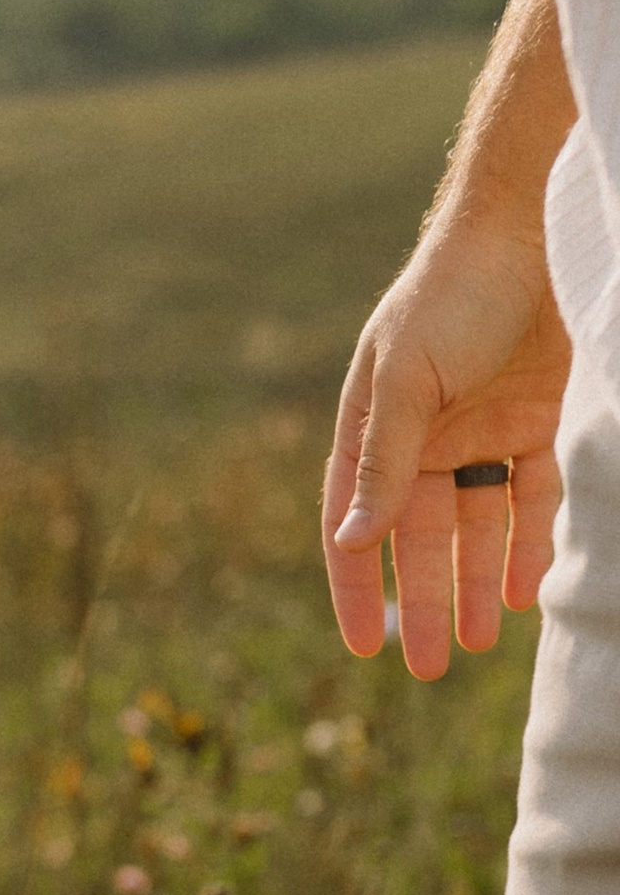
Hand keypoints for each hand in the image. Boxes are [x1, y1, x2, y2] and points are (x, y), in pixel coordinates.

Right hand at [322, 202, 567, 678]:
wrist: (539, 227)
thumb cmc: (453, 293)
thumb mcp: (408, 380)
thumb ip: (385, 462)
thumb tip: (350, 541)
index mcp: (378, 422)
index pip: (356, 516)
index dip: (355, 582)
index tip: (361, 645)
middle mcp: (429, 434)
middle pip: (422, 534)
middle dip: (424, 599)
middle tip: (428, 667)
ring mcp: (488, 430)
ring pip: (480, 526)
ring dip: (477, 583)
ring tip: (477, 642)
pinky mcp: (545, 421)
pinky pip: (536, 498)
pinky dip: (531, 543)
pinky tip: (528, 589)